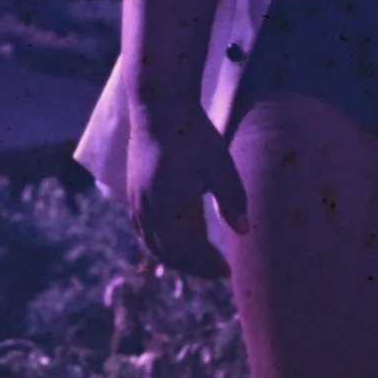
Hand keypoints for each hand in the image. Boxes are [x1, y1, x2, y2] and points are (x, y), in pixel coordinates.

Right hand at [126, 103, 248, 277]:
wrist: (159, 106)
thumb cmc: (194, 134)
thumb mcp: (220, 165)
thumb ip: (232, 199)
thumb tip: (243, 231)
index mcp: (170, 204)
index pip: (188, 249)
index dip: (207, 264)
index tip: (227, 270)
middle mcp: (149, 207)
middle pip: (168, 251)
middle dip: (193, 266)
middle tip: (217, 271)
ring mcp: (137, 200)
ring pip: (152, 242)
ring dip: (175, 256)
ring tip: (199, 260)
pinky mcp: (134, 191)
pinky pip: (143, 229)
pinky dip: (159, 242)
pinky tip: (174, 241)